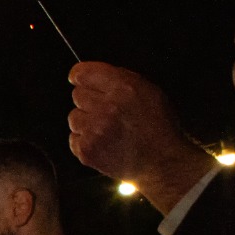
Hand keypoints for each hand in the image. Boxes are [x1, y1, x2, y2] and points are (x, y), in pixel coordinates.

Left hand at [66, 62, 208, 210]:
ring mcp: (94, 130)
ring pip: (74, 117)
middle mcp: (107, 107)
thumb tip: (94, 75)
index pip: (83, 73)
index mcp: (124, 88)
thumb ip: (121, 80)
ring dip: (86, 122)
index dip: (80, 76)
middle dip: (89, 101)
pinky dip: (84, 141)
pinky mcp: (86, 149)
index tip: (81, 80)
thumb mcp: (149, 92)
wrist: (161, 162)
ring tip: (107, 130)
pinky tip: (103, 143)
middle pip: (77, 95)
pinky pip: (73, 138)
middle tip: (106, 112)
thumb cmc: (158, 127)